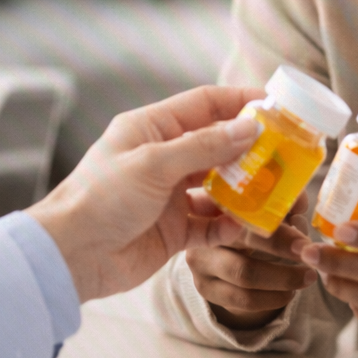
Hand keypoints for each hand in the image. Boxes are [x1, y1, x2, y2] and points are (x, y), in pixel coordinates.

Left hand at [29, 85, 261, 299]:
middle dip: (251, 149)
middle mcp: (162, 158)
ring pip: (219, 186)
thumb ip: (203, 146)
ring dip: (246, 189)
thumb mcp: (152, 164)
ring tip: (275, 191)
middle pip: (217, 145)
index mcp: (150, 128)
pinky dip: (231, 223)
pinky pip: (212, 223)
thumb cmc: (99, 199)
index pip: (204, 104)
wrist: (71, 257)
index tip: (275, 105)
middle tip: (287, 153)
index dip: (240, 101)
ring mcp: (169, 195)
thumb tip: (249, 127)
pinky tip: (249, 225)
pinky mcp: (173, 230)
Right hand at [188, 193, 314, 331]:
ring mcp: (200, 262)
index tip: (304, 241)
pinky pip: (242, 300)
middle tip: (311, 256)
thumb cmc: (249, 224)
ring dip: (283, 279)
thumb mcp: (265, 209)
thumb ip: (283, 202)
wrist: (222, 250)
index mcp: (216, 203)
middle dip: (283, 251)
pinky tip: (289, 293)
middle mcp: (203, 230)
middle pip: (245, 241)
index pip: (248, 213)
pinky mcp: (205, 287)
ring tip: (307, 277)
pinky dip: (272, 299)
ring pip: (245, 275)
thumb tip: (300, 202)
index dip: (276, 225)